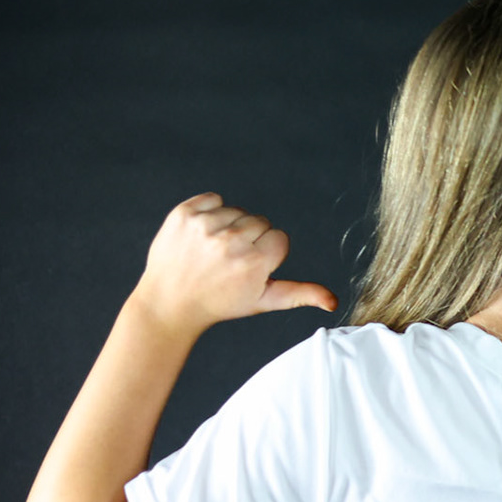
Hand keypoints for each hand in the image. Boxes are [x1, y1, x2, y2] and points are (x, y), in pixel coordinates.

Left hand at [128, 193, 337, 337]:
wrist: (169, 302)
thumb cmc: (220, 303)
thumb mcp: (263, 300)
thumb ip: (301, 294)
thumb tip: (333, 301)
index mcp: (255, 262)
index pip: (279, 238)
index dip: (267, 253)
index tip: (249, 267)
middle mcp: (231, 242)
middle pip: (260, 222)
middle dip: (250, 238)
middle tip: (229, 261)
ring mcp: (205, 226)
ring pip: (237, 210)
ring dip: (229, 227)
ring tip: (213, 251)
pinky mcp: (184, 214)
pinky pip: (212, 199)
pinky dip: (210, 212)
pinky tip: (202, 235)